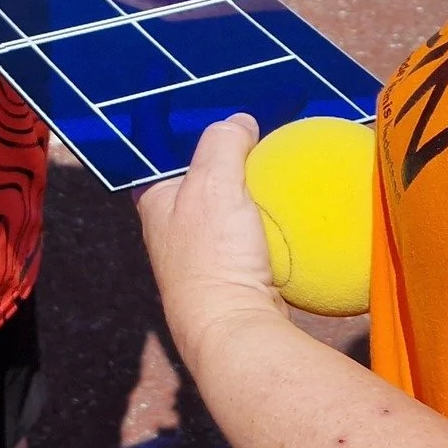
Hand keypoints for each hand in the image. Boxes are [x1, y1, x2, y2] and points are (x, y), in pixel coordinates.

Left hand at [138, 114, 282, 372]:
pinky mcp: (233, 275)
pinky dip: (268, 224)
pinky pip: (252, 237)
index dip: (188, 133)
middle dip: (226, 162)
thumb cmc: (213, 255)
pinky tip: (292, 213)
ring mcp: (202, 255)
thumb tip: (239, 122)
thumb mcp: (214, 183)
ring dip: (251, 194)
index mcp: (154, 201)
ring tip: (279, 169)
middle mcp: (171, 229)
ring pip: (228, 210)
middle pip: (201, 180)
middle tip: (258, 139)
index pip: (164, 154)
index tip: (219, 115)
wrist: (236, 331)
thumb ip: (223, 143)